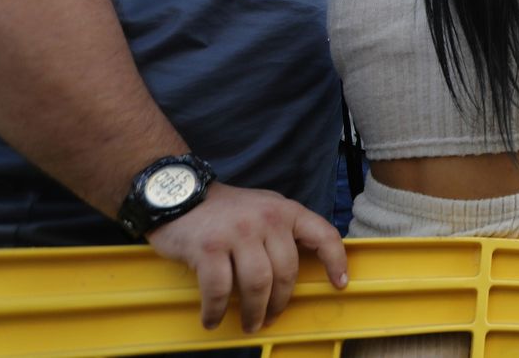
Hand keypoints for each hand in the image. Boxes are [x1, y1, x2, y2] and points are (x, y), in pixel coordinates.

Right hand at [146, 183, 347, 332]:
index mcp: (285, 210)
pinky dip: (217, 310)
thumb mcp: (264, 208)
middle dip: (281, 301)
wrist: (179, 194)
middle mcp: (266, 219)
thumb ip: (284, 230)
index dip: (336, 261)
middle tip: (270, 317)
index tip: (339, 283)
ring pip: (258, 284)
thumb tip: (304, 265)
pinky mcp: (209, 248)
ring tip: (249, 324)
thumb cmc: (224, 210)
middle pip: (286, 271)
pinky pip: (220, 289)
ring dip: (254, 311)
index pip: (323, 235)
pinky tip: (213, 319)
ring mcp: (238, 233)